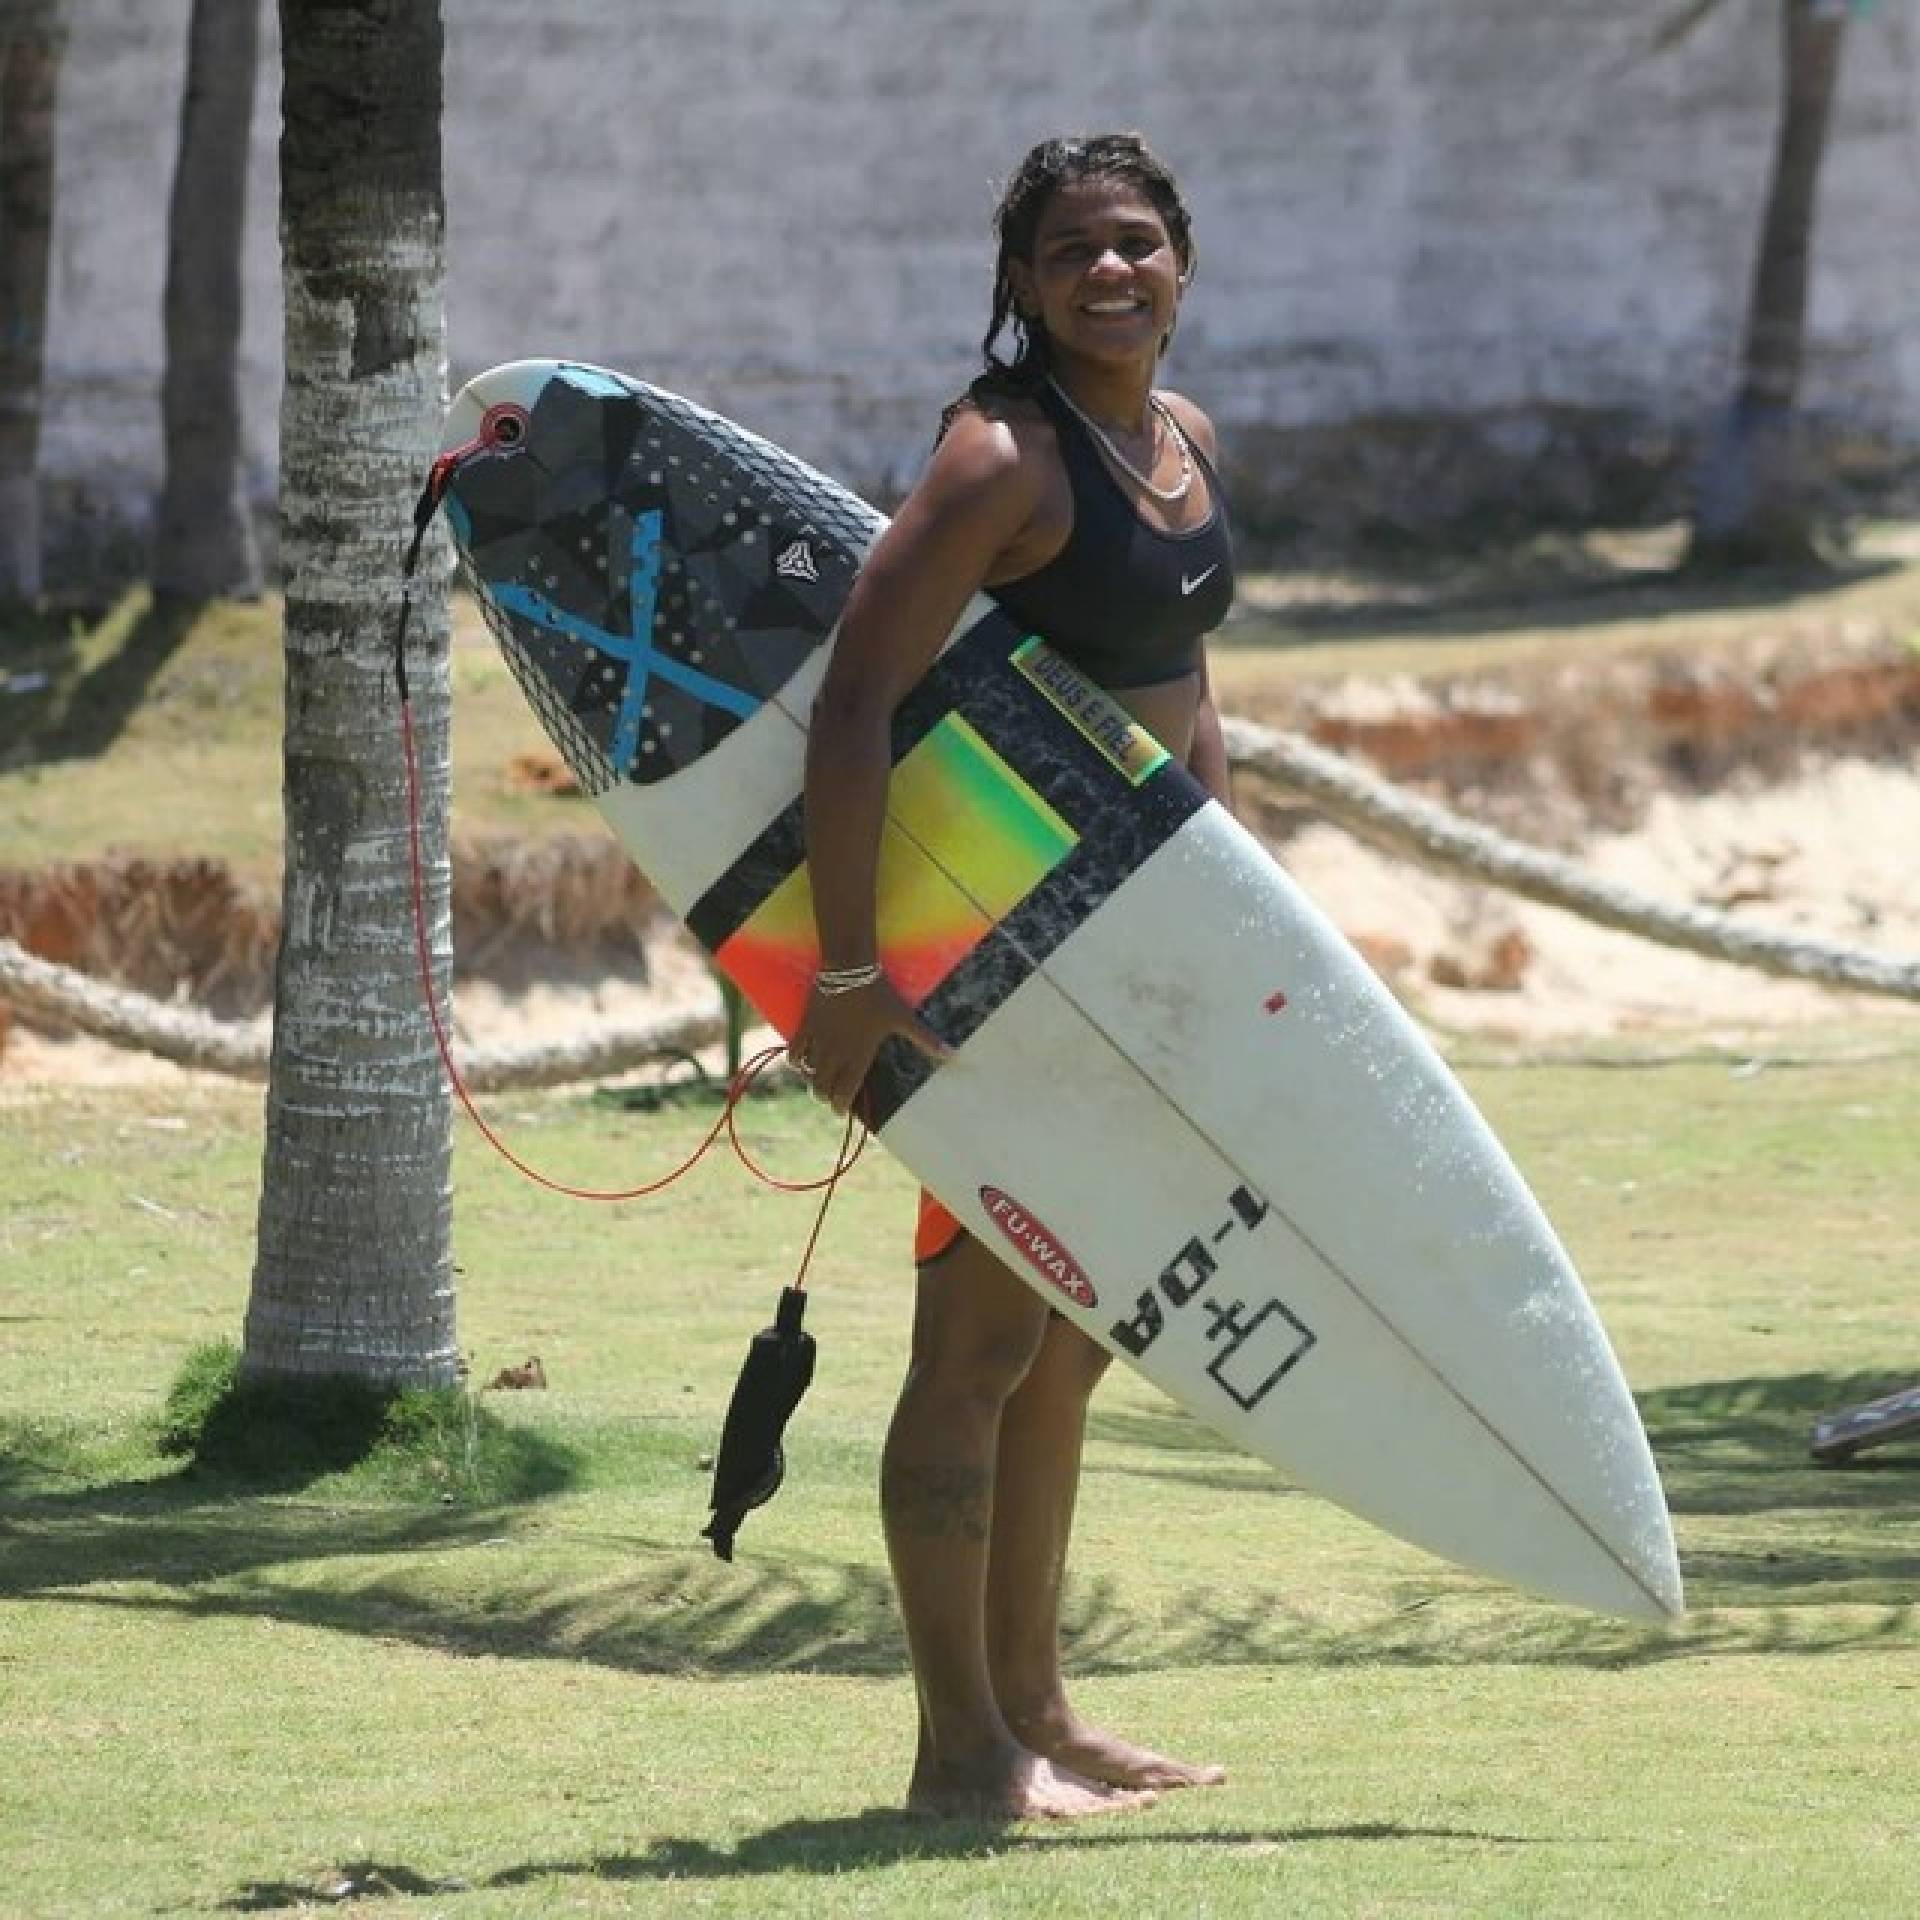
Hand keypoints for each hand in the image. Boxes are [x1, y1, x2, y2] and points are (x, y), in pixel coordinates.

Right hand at [788, 974, 952, 1115]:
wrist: (851, 969)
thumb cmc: (879, 995)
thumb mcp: (903, 1018)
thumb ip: (925, 1039)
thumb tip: (953, 1055)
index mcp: (859, 1056)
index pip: (845, 1092)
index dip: (841, 1106)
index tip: (842, 1111)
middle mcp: (837, 1053)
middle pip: (823, 1087)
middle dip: (825, 1096)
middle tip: (830, 1097)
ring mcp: (819, 1039)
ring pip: (808, 1073)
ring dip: (812, 1081)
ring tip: (816, 1082)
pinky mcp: (806, 1025)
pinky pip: (794, 1050)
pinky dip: (795, 1060)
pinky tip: (799, 1062)